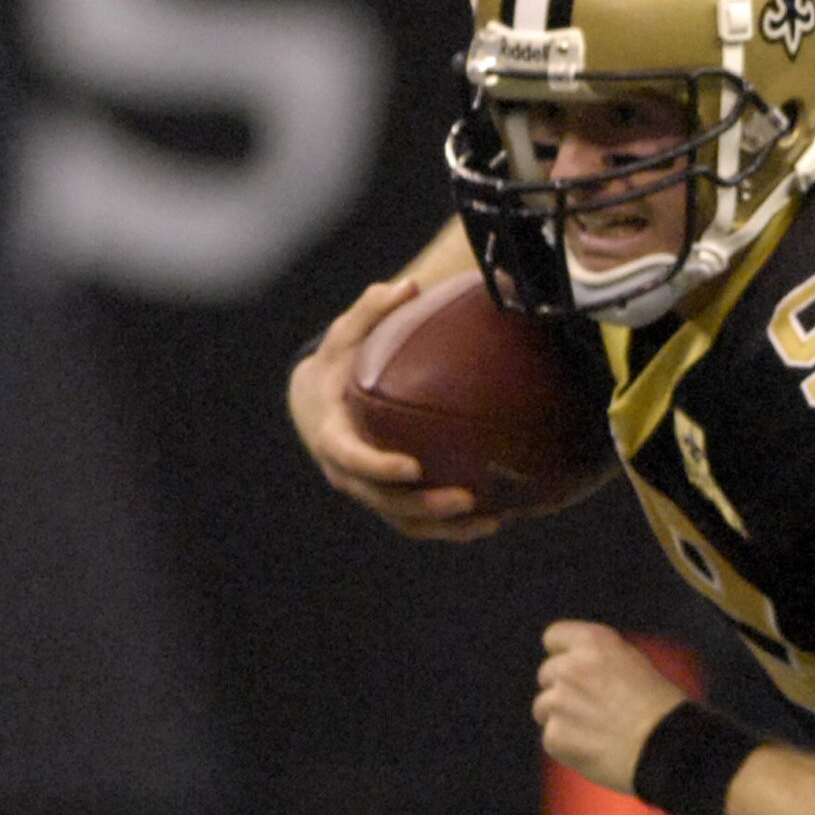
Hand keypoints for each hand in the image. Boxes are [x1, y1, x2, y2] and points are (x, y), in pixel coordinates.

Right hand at [288, 276, 500, 540]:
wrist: (319, 401)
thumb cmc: (337, 363)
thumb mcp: (344, 334)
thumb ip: (370, 311)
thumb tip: (407, 286)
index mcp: (332, 436)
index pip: (352, 460)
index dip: (379, 467)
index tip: (412, 467)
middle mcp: (348, 472)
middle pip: (384, 500)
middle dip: (424, 505)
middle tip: (466, 498)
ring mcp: (369, 490)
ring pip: (404, 520)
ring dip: (446, 526)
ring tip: (491, 520)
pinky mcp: (389, 498)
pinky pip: (419, 522)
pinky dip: (452, 529)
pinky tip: (495, 521)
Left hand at [534, 622, 687, 791]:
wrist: (667, 749)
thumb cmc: (661, 708)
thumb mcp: (634, 663)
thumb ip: (600, 660)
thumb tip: (578, 666)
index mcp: (593, 642)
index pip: (554, 637)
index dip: (562, 653)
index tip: (572, 667)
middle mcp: (569, 667)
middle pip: (547, 674)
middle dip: (561, 688)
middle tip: (590, 707)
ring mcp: (558, 702)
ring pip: (543, 708)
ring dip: (561, 718)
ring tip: (596, 730)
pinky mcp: (554, 736)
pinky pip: (551, 738)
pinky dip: (567, 746)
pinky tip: (594, 749)